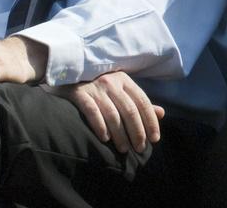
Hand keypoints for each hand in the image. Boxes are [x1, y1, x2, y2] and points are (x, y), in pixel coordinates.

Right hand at [47, 72, 164, 152]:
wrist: (65, 76)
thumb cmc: (97, 88)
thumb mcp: (119, 90)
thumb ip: (138, 103)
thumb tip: (162, 113)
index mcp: (125, 80)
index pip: (143, 102)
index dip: (151, 121)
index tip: (154, 139)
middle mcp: (112, 82)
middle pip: (130, 110)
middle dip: (137, 131)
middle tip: (139, 148)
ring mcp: (95, 87)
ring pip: (113, 114)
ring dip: (120, 134)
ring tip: (124, 149)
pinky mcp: (78, 93)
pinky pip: (91, 111)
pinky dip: (100, 125)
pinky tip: (105, 139)